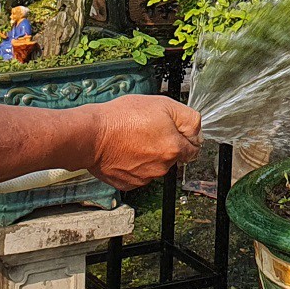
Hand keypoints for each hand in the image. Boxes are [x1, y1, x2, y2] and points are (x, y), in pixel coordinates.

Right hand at [80, 94, 201, 188]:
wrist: (92, 136)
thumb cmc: (122, 118)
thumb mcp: (163, 104)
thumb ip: (188, 118)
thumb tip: (197, 131)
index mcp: (174, 148)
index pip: (193, 148)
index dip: (185, 136)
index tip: (174, 129)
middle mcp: (163, 167)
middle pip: (173, 157)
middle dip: (166, 144)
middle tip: (148, 129)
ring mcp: (145, 178)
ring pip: (156, 165)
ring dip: (150, 154)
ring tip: (133, 138)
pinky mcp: (129, 184)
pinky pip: (138, 173)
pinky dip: (134, 164)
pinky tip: (125, 150)